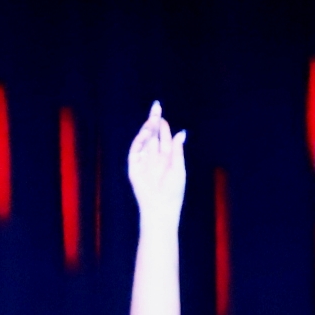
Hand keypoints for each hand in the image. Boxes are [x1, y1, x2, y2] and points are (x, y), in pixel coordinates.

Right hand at [125, 103, 186, 218]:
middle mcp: (154, 157)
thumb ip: (177, 150)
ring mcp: (143, 162)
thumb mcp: (178, 168)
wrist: (161, 207)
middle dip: (154, 122)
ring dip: (147, 129)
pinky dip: (139, 141)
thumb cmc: (174, 191)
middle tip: (156, 107)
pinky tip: (145, 133)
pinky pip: (135, 151)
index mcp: (166, 157)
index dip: (163, 126)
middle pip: (153, 135)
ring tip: (152, 119)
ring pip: (144, 141)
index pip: (163, 138)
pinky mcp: (134, 168)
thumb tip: (181, 132)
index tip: (163, 115)